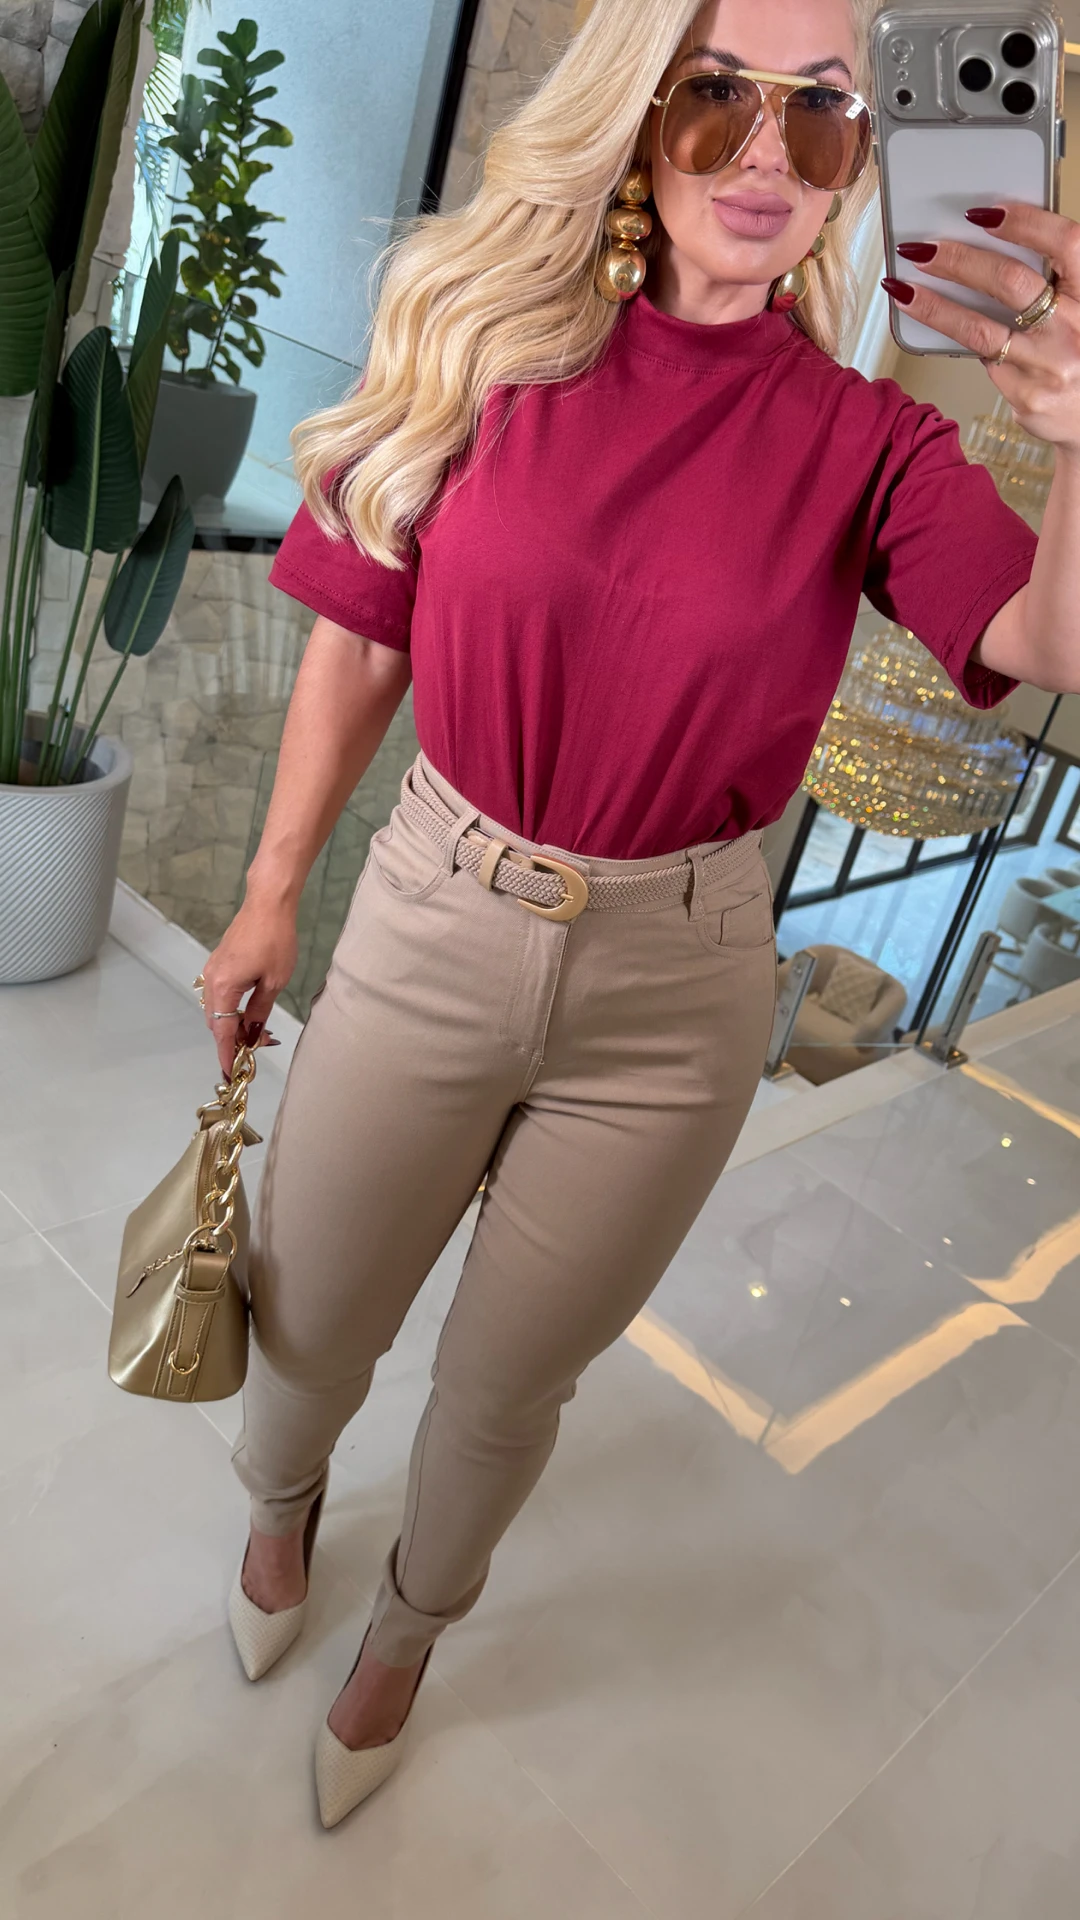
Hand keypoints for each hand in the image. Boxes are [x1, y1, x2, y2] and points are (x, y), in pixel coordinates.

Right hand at [200, 890, 296, 1077]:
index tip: (230, 1073)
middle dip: (231, 1040)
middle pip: (215, 1022)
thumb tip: (251, 1035)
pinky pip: (220, 995)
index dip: (225, 1054)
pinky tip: (248, 1012)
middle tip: (255, 1050)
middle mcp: (212, 981)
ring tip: (255, 1033)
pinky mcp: (219, 963)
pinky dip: (231, 1008)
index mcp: (223, 988)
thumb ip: (259, 1011)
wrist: (268, 904)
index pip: (221, 1031)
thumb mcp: (274, 981)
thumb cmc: (275, 940)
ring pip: (217, 1009)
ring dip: (232, 1024)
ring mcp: (213, 970)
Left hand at [882, 203, 1079, 455]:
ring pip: (980, 329)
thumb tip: (990, 247)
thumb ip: (1052, 283)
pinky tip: (938, 327)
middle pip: (1010, 282)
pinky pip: (984, 361)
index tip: (983, 213)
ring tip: (903, 289)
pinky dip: (959, 342)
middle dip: (959, 260)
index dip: (1025, 222)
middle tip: (921, 249)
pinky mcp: (1027, 397)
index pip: (1065, 243)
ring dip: (935, 306)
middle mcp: (1075, 329)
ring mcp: (1050, 367)